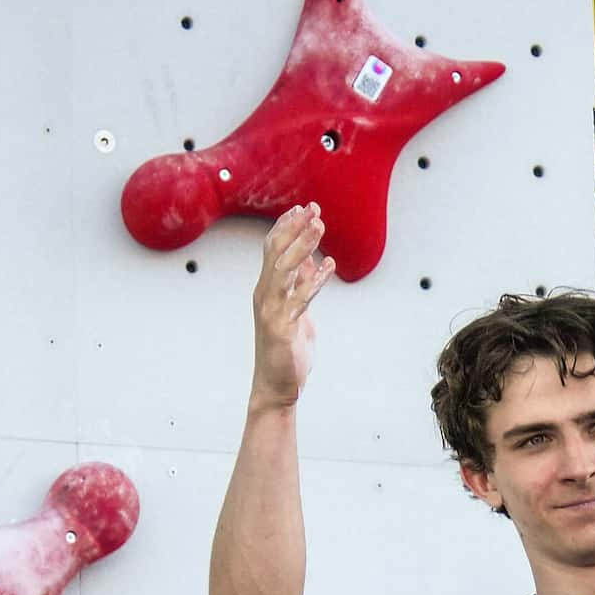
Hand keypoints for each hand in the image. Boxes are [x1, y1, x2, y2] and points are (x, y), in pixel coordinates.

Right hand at [251, 202, 335, 408]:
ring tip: (320, 226)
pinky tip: (329, 266)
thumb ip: (299, 286)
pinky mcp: (281, 327)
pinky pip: (299, 298)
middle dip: (295, 228)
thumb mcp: (295, 311)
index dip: (287, 226)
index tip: (303, 207)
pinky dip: (314, 280)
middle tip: (314, 208)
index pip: (273, 249)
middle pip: (277, 252)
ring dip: (303, 245)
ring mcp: (272, 310)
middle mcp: (265, 295)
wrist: (276, 387)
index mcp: (267, 289)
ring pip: (285, 269)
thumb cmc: (286, 350)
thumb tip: (309, 260)